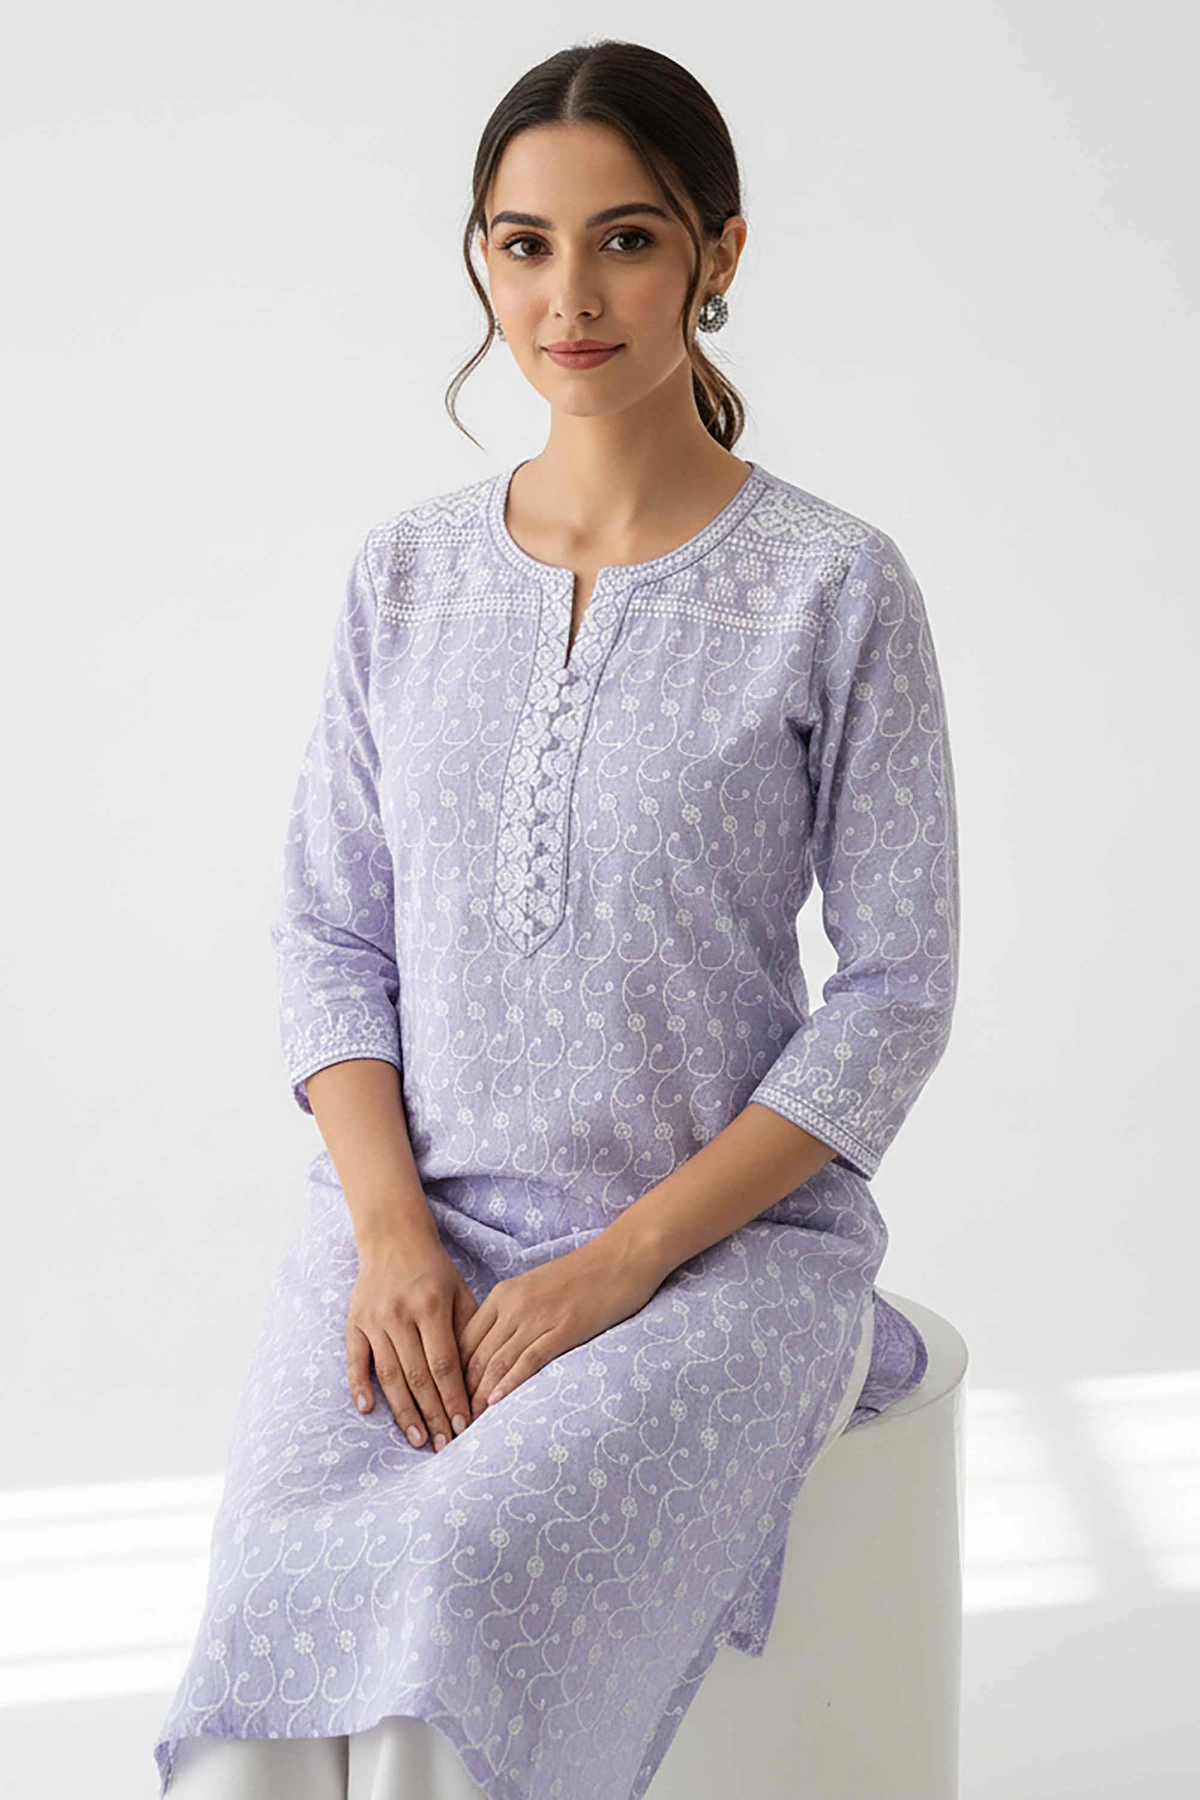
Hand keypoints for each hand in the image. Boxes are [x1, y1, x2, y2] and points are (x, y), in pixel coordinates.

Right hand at [347, 1229, 479, 1451]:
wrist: (393, 1238)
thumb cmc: (435, 1271)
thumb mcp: (460, 1293)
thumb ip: (469, 1332)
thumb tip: (481, 1380)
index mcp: (430, 1307)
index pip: (444, 1365)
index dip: (454, 1399)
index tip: (465, 1427)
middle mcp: (400, 1315)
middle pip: (417, 1376)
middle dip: (433, 1414)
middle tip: (445, 1445)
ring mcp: (374, 1319)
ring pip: (389, 1375)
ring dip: (403, 1412)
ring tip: (418, 1439)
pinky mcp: (354, 1322)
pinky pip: (355, 1359)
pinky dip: (359, 1385)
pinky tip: (368, 1410)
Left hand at [457, 1234, 665, 1417]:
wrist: (621, 1257)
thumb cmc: (581, 1275)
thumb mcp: (535, 1289)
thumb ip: (512, 1314)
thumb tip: (493, 1350)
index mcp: (503, 1294)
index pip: (464, 1340)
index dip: (452, 1374)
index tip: (448, 1401)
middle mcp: (513, 1306)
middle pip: (475, 1356)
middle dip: (461, 1393)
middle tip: (453, 1423)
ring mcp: (538, 1317)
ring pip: (497, 1362)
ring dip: (480, 1396)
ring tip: (470, 1424)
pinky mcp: (564, 1328)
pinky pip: (529, 1360)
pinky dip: (510, 1383)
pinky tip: (498, 1403)